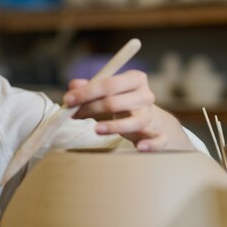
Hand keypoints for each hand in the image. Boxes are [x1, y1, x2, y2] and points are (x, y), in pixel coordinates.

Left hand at [63, 70, 193, 150]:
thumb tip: (73, 85)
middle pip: (115, 102)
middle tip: (73, 115)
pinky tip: (140, 148)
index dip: (86, 92)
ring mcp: (151, 115)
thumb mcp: (107, 92)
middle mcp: (145, 95)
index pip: (109, 84)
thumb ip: (90, 88)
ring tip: (95, 129)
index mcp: (135, 79)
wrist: (148, 118)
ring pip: (134, 121)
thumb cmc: (121, 102)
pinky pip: (159, 140)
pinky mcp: (157, 134)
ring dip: (113, 126)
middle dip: (91, 108)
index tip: (68, 100)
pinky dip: (151, 144)